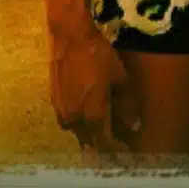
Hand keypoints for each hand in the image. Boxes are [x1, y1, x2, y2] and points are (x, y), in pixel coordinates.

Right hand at [48, 20, 139, 160]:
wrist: (71, 38)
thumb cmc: (99, 56)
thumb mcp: (120, 78)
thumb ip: (127, 105)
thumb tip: (134, 126)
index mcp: (92, 115)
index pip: (104, 143)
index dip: (115, 149)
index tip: (125, 150)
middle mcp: (74, 118)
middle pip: (89, 140)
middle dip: (102, 143)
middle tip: (115, 140)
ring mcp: (62, 111)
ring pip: (77, 131)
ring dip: (89, 134)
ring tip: (101, 129)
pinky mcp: (55, 101)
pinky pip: (68, 121)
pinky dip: (78, 122)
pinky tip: (86, 113)